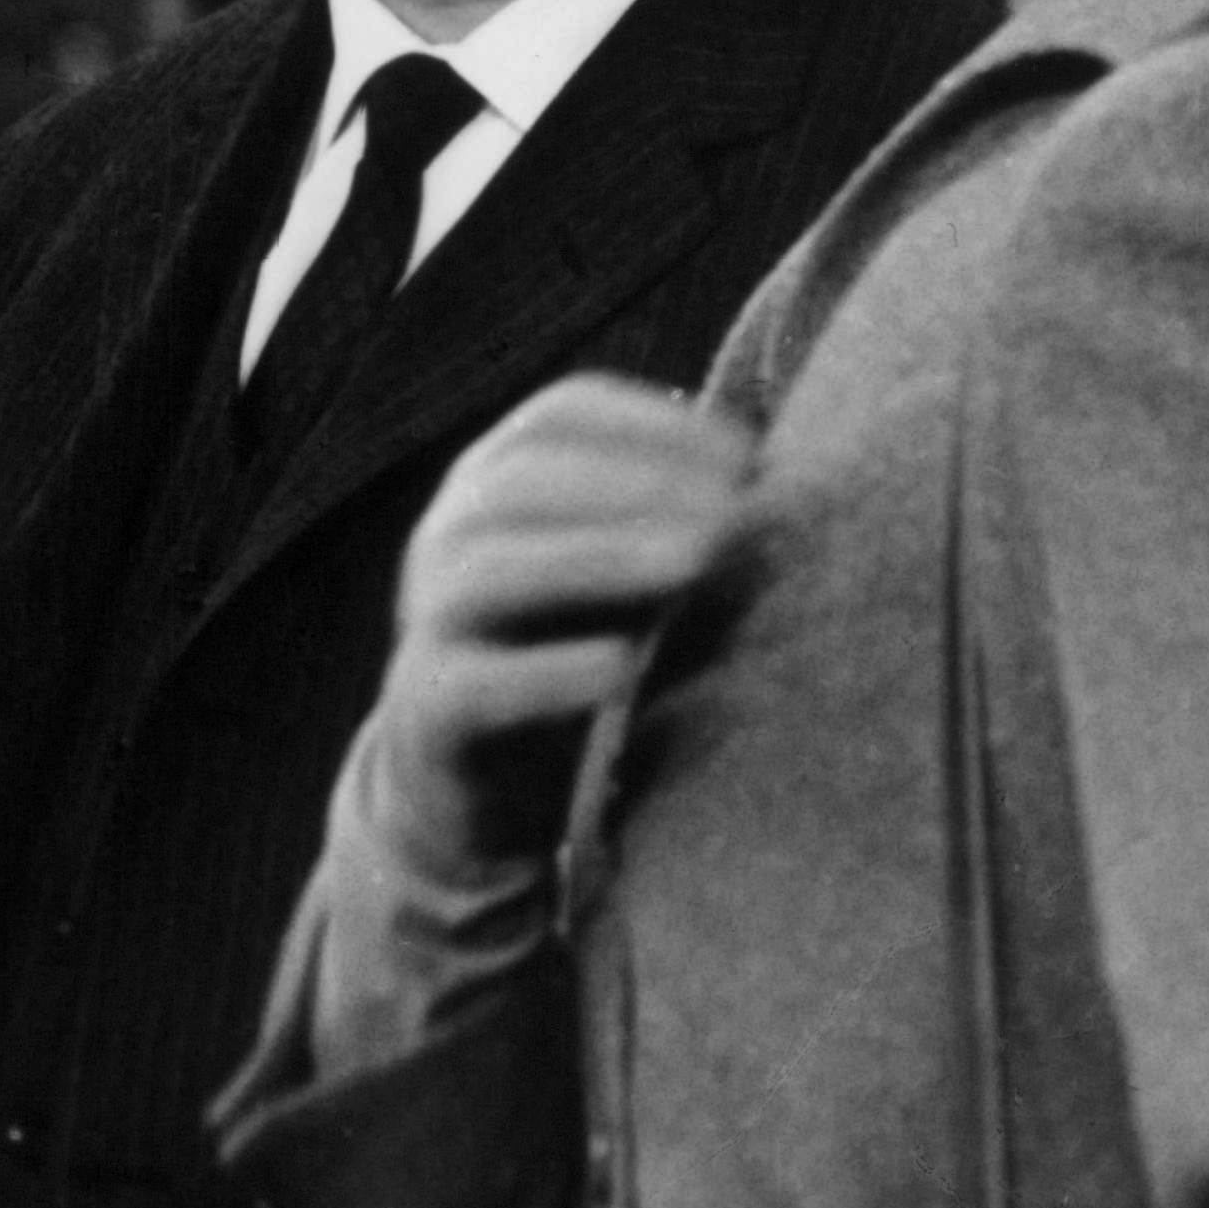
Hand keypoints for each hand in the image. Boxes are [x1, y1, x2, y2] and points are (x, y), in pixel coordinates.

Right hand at [363, 375, 764, 901]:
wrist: (472, 790)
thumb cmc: (567, 659)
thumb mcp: (616, 580)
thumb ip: (671, 529)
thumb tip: (780, 494)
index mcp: (493, 483)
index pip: (559, 417)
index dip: (652, 424)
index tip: (748, 456)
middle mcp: (447, 537)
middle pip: (524, 479)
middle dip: (637, 484)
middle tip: (735, 512)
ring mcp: (428, 622)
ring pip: (492, 569)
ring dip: (601, 556)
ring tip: (697, 563)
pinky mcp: (429, 710)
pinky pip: (478, 683)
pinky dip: (552, 672)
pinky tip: (622, 668)